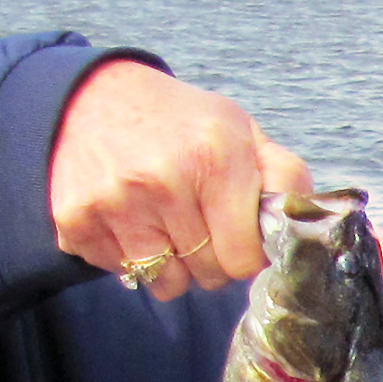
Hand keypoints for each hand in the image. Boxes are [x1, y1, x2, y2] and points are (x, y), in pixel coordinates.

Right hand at [50, 60, 310, 297]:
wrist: (91, 97)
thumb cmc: (180, 123)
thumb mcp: (241, 132)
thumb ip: (284, 177)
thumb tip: (307, 225)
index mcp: (214, 157)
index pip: (243, 258)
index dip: (246, 253)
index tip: (238, 233)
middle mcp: (162, 180)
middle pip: (208, 275)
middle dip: (212, 258)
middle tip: (198, 221)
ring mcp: (114, 203)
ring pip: (165, 284)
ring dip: (172, 264)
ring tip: (163, 220)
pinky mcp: (75, 221)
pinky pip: (121, 274)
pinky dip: (130, 256)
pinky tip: (128, 217)